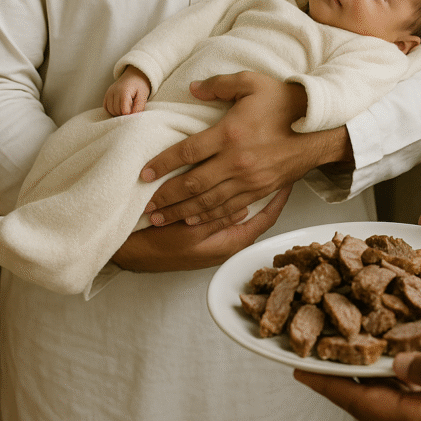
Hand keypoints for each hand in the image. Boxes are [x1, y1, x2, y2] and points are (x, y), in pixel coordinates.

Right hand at [104, 66, 150, 115]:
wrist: (134, 75)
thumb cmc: (140, 86)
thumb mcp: (143, 96)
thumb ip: (139, 107)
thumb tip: (134, 118)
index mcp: (124, 92)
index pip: (124, 111)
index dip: (130, 114)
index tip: (135, 111)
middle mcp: (114, 92)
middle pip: (117, 111)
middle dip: (124, 114)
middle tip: (132, 110)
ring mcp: (109, 92)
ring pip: (110, 110)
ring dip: (118, 113)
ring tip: (127, 108)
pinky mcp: (107, 94)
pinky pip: (106, 107)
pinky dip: (112, 110)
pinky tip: (119, 108)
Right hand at [112, 186, 290, 271]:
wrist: (131, 252)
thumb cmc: (159, 246)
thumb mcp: (190, 236)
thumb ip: (216, 221)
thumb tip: (243, 209)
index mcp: (229, 243)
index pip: (265, 218)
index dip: (279, 198)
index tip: (289, 179)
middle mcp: (228, 241)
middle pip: (258, 214)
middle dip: (270, 192)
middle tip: (282, 168)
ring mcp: (218, 236)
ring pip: (244, 210)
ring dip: (254, 192)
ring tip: (268, 169)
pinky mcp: (206, 229)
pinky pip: (229, 210)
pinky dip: (236, 195)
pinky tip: (238, 180)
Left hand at [140, 72, 351, 225]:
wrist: (319, 127)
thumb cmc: (284, 102)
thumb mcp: (250, 82)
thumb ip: (218, 84)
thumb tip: (192, 89)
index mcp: (230, 133)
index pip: (187, 152)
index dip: (162, 164)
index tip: (144, 174)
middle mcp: (237, 161)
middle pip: (192, 185)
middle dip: (165, 198)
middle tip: (144, 207)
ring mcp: (249, 180)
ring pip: (208, 203)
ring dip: (181, 213)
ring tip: (159, 219)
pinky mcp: (260, 190)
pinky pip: (229, 208)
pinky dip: (208, 218)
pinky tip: (193, 222)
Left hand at [294, 352, 420, 420]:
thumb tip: (396, 358)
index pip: (355, 399)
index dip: (325, 380)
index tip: (298, 366)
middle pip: (362, 400)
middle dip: (337, 373)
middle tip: (316, 346)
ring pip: (379, 400)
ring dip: (360, 375)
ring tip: (343, 346)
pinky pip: (399, 401)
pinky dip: (385, 379)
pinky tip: (385, 359)